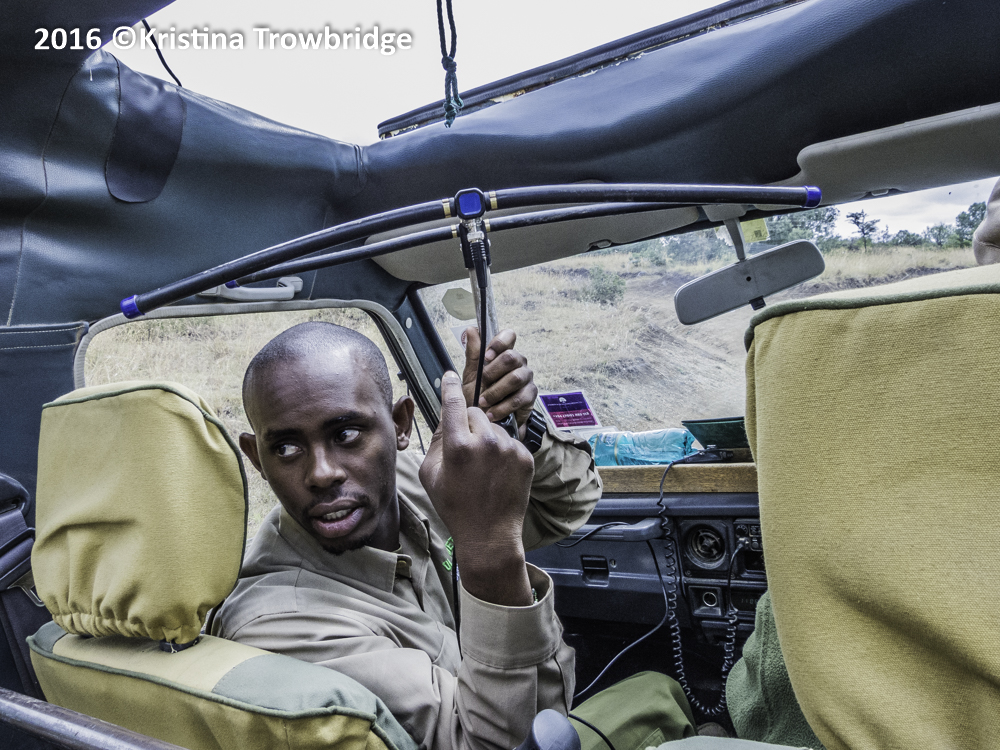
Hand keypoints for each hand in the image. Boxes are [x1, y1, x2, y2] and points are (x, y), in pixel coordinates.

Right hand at [419, 371, 533, 605]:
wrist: (489, 534)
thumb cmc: (455, 506)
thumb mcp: (431, 475)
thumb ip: (436, 441)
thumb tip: (446, 416)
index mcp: (458, 446)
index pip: (453, 403)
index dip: (450, 386)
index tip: (450, 375)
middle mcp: (486, 442)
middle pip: (475, 414)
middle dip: (468, 425)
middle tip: (464, 450)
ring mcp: (509, 449)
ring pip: (493, 427)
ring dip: (486, 438)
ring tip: (482, 468)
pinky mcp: (525, 456)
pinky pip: (509, 441)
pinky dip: (502, 451)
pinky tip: (496, 473)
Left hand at [461, 328, 537, 433]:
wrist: (484, 420)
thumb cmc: (478, 395)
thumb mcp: (471, 375)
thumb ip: (473, 353)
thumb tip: (472, 330)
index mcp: (503, 353)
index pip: (509, 336)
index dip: (499, 343)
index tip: (487, 356)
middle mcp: (518, 362)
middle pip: (511, 357)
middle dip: (493, 372)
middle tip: (482, 383)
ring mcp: (526, 378)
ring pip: (516, 378)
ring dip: (496, 391)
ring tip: (483, 401)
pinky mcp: (530, 395)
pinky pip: (520, 398)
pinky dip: (503, 407)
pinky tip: (492, 413)